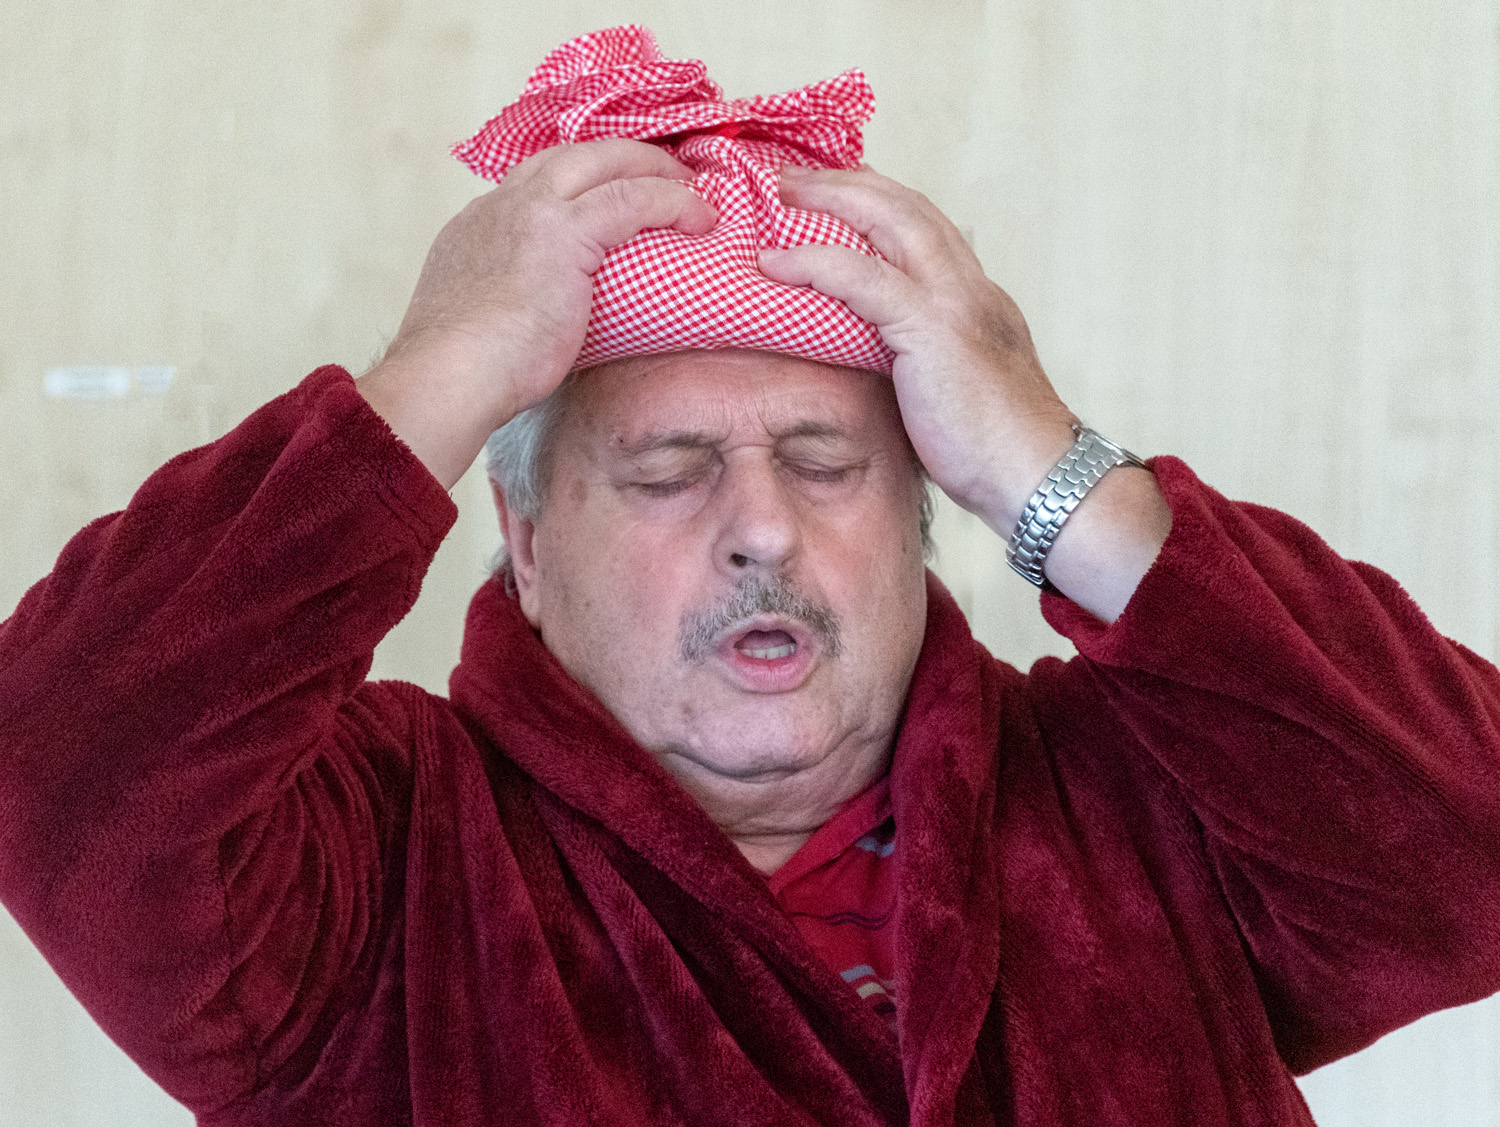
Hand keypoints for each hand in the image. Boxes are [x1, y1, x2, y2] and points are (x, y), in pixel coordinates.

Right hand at [359, 139, 716, 488]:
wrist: (451, 376)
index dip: (579, 184)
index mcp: (477, 228)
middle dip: (620, 158)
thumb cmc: (469, 374)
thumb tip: (539, 328)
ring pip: (604, 162)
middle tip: (661, 174)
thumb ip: (510, 306)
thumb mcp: (484, 324)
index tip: (610, 198)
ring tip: (690, 188)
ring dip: (653, 169)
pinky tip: (701, 217)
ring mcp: (530, 212)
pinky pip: (632, 199)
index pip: (533, 184)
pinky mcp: (564, 233)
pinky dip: (672, 201)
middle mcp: (501, 206)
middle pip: (570, 156)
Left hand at [759, 166, 1168, 620]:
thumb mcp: (953, 391)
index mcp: (978, 301)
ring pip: (890, 219)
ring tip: (782, 189)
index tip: (837, 192)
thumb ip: (920, 362)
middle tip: (796, 175)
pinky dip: (815, 262)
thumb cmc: (993, 455)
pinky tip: (775, 263)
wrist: (1038, 479)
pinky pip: (862, 279)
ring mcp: (956, 303)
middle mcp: (972, 288)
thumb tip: (874, 364)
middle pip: (908, 206)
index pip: (927, 229)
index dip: (881, 202)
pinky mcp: (934, 330)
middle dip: (851, 181)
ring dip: (833, 197)